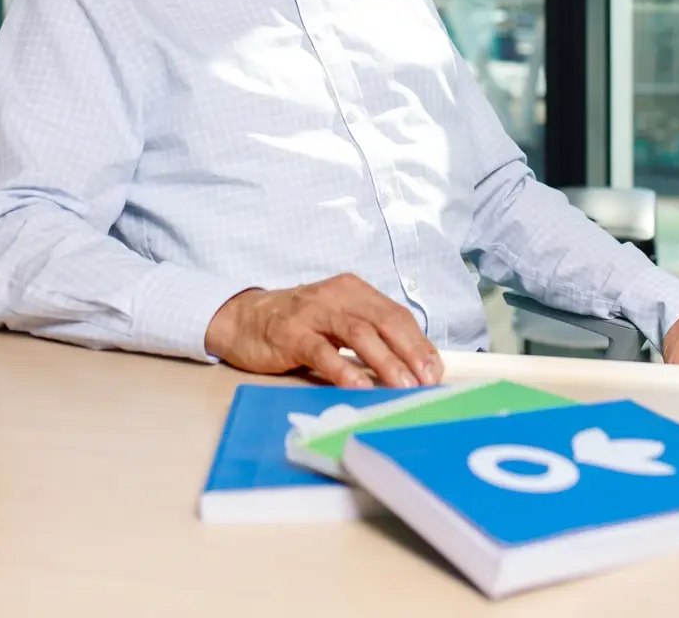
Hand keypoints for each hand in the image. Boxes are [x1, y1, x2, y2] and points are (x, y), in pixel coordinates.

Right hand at [203, 273, 443, 388]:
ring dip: (385, 362)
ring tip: (403, 386)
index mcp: (355, 291)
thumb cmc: (298, 324)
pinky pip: (323, 352)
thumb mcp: (337, 320)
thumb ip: (369, 336)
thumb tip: (410, 366)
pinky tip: (360, 387)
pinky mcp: (291, 334)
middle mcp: (338, 296)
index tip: (435, 371)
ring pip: (359, 334)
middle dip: (410, 352)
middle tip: (427, 381)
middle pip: (384, 322)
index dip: (418, 344)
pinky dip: (344, 370)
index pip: (396, 316)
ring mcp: (314, 313)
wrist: (243, 318)